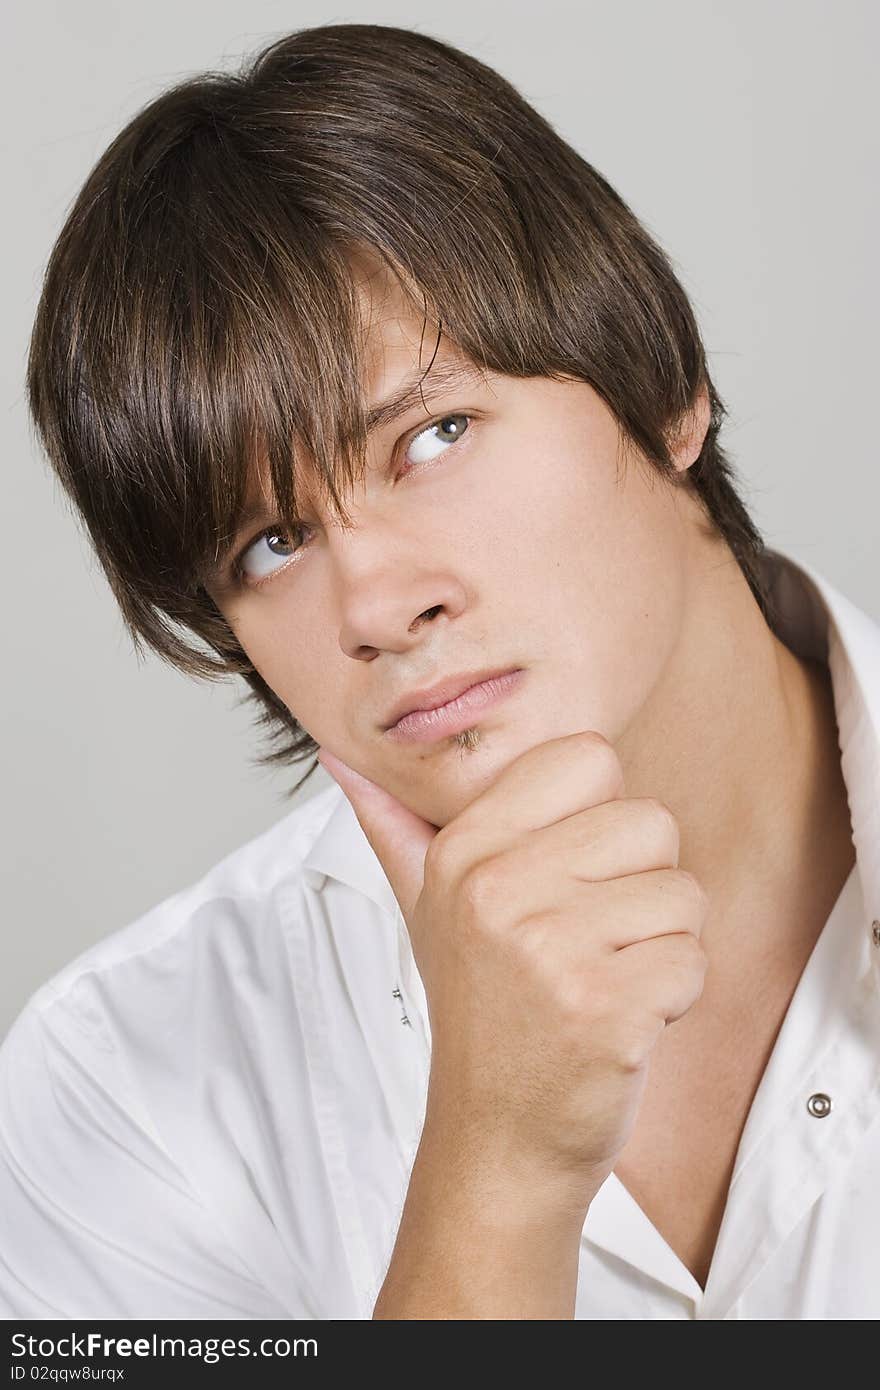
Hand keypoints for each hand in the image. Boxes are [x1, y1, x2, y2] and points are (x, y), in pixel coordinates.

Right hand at [317, 731, 708, 1202]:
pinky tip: (620, 1020)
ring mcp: (550, 950)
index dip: (601, 815)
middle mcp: (498, 889)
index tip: (571, 873)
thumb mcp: (426, 912)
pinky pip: (692, 958)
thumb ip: (395, 828)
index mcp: (463, 851)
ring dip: (661, 945)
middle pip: (651, 821)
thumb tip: (341, 757)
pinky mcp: (607, 1008)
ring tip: (603, 981)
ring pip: (682, 892)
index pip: (590, 756)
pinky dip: (674, 995)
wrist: (497, 1141)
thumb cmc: (480, 1015)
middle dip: (641, 885)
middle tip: (589, 941)